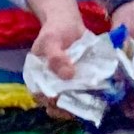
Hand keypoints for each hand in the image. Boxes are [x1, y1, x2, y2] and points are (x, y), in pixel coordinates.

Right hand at [23, 0, 85, 120]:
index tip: (62, 104)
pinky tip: (97, 99)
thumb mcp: (52, 40)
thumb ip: (56, 58)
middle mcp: (48, 83)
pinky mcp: (77, 83)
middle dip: (66, 109)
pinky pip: (81, 95)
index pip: (39, 95)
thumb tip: (67, 76)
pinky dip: (88, 99)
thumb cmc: (55, 31)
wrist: (68, 23)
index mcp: (36, 76)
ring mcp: (63, 84)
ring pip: (67, 103)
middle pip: (53, 104)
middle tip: (79, 110)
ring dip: (78, 107)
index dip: (49, 103)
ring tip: (90, 108)